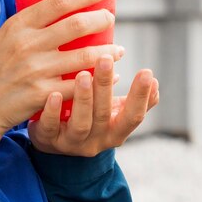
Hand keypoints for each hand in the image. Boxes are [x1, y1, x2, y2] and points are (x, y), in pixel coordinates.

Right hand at [0, 0, 122, 188]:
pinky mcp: (43, 94)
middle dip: (101, 19)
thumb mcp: (1, 38)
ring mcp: (36, 70)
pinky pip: (80, 85)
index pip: (58, 1)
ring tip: (118, 49)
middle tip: (110, 18)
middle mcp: (28, 44)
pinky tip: (109, 77)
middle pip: (76, 24)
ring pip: (85, 56)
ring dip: (108, 51)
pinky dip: (100, 80)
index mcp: (17, 26)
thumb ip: (27, 27)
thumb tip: (57, 12)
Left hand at [28, 55, 159, 156]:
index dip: (141, 97)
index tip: (147, 72)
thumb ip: (132, 101)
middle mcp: (96, 141)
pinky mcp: (48, 139)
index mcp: (114, 132)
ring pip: (80, 123)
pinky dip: (53, 111)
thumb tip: (153, 80)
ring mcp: (71, 142)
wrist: (52, 142)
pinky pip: (50, 127)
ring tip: (83, 74)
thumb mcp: (112, 114)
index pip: (133, 116)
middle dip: (106, 86)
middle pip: (103, 114)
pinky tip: (54, 94)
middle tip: (105, 59)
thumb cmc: (87, 120)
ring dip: (83, 98)